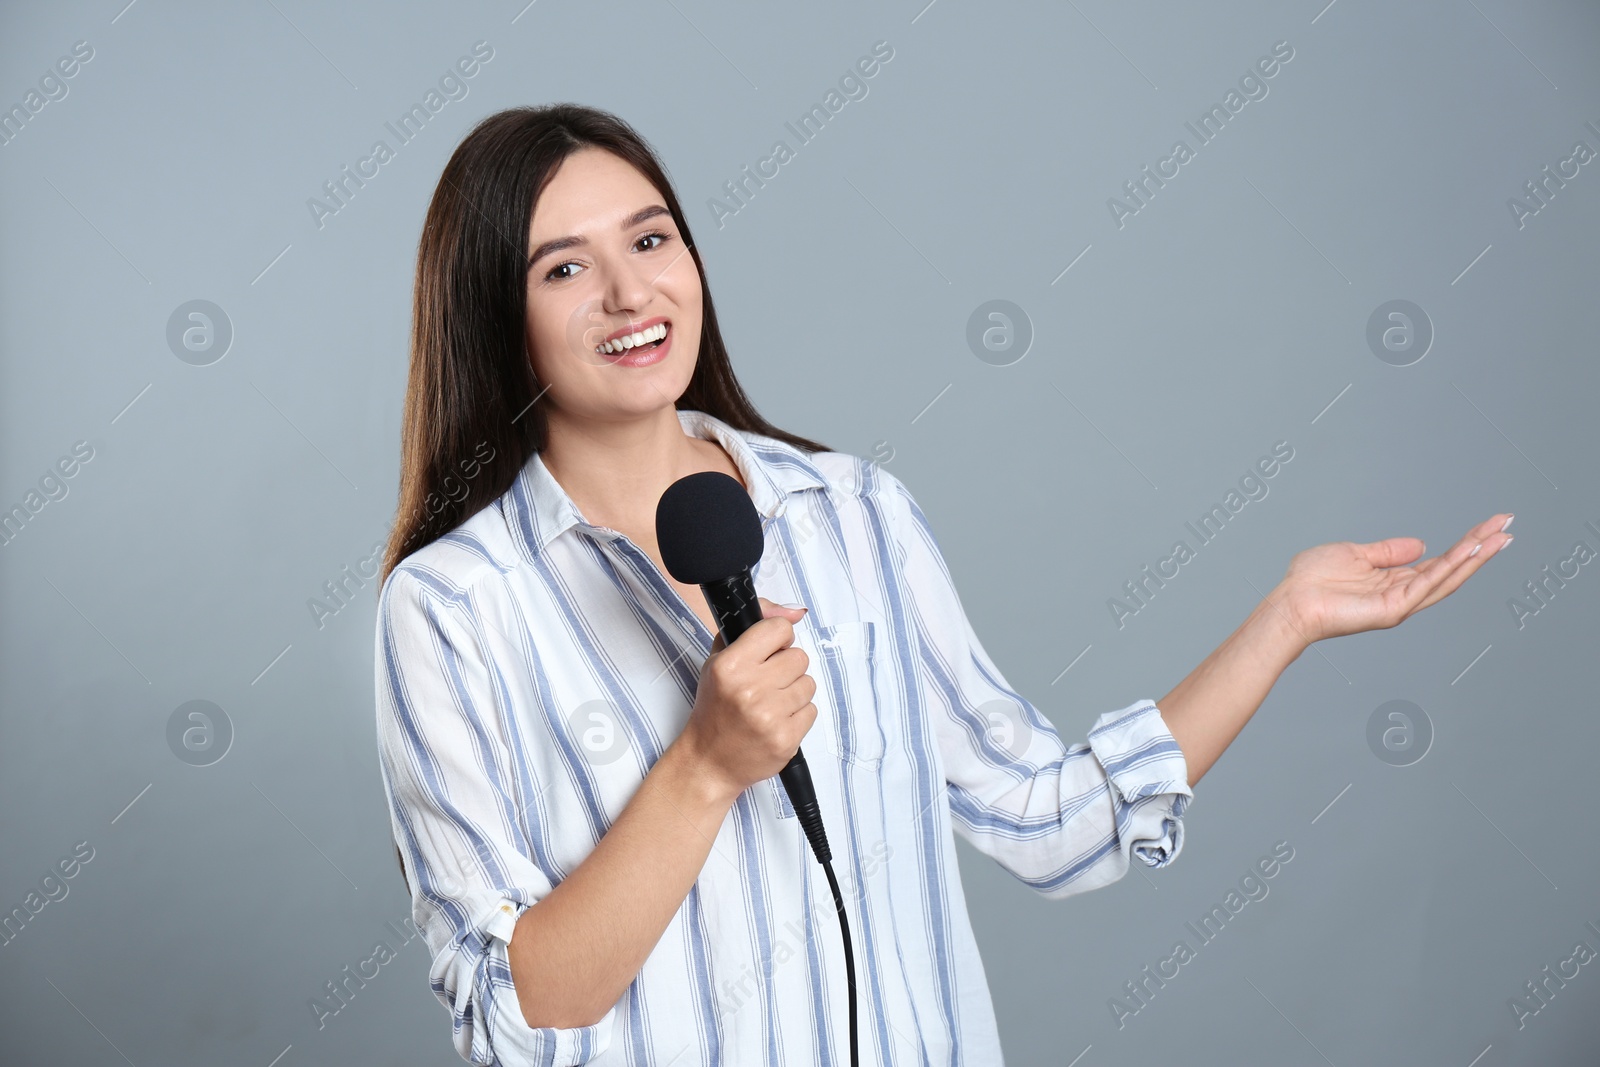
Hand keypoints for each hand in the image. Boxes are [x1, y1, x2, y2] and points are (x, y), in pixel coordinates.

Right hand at [678, 599, 816, 799]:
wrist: (709, 760)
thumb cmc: (715, 708)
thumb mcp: (719, 660)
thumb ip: (753, 626)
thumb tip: (795, 611)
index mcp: (730, 666)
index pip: (779, 629)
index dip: (778, 639)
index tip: (769, 652)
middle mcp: (749, 690)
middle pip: (799, 657)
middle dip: (786, 668)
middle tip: (767, 683)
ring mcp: (769, 717)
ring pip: (809, 684)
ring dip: (793, 692)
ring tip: (770, 704)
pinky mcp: (786, 739)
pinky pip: (812, 711)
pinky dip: (797, 715)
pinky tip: (776, 721)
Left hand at [1278, 512, 1513, 643]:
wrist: (1290, 602)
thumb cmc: (1311, 581)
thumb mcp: (1354, 553)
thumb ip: (1388, 551)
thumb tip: (1421, 544)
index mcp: (1393, 581)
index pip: (1439, 562)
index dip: (1465, 544)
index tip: (1490, 525)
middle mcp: (1402, 594)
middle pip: (1451, 569)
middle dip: (1480, 547)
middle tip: (1508, 525)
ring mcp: (1400, 604)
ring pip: (1447, 577)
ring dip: (1475, 556)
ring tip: (1500, 536)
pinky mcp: (1393, 609)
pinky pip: (1428, 584)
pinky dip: (1450, 567)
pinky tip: (1470, 550)